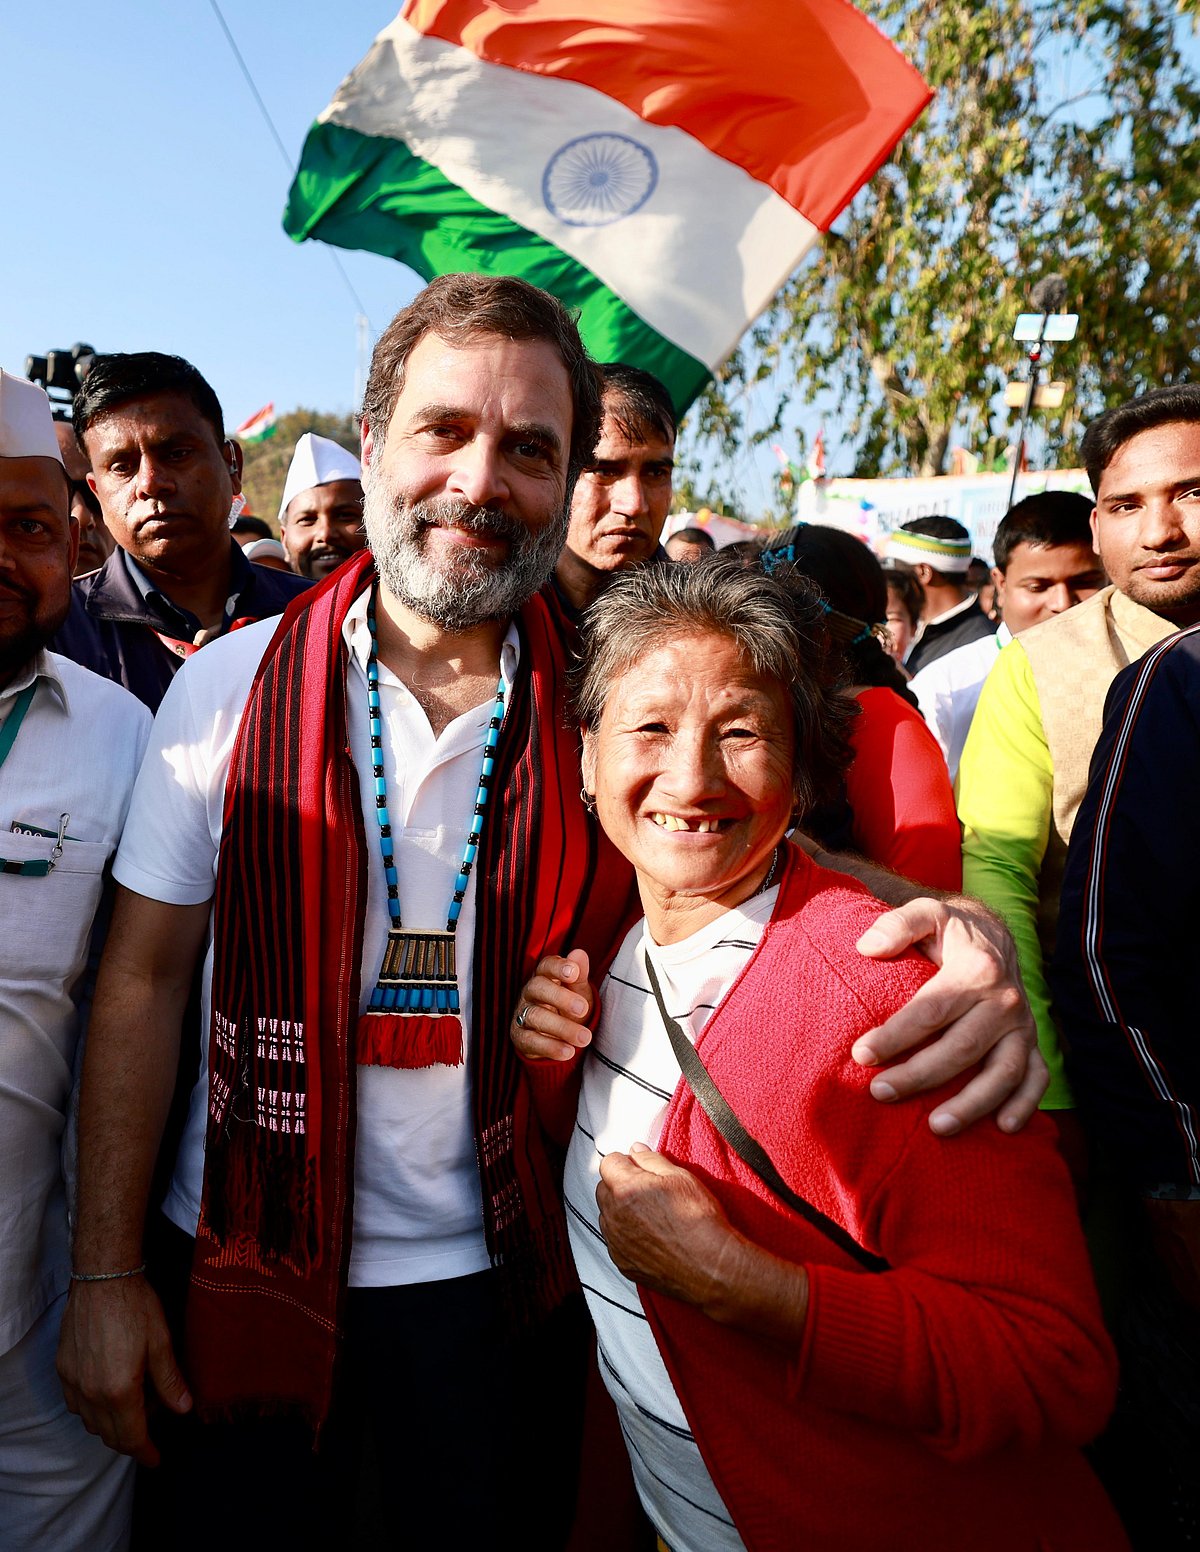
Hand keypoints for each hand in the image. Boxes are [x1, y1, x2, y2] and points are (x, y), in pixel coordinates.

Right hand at [57, 1275, 191, 1466]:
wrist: (102, 1278)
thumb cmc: (136, 1306)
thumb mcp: (162, 1343)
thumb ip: (170, 1381)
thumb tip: (184, 1408)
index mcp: (119, 1391)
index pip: (132, 1437)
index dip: (145, 1453)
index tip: (156, 1459)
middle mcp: (92, 1393)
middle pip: (109, 1435)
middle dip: (131, 1441)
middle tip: (150, 1433)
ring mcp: (73, 1382)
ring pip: (91, 1422)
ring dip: (111, 1426)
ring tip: (134, 1409)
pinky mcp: (63, 1369)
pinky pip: (75, 1405)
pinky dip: (92, 1410)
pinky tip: (108, 1395)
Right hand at [511, 949, 594, 1061]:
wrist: (560, 1037)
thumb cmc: (570, 1008)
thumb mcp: (579, 992)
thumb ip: (579, 975)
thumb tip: (579, 954)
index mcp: (545, 976)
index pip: (546, 965)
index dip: (558, 967)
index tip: (573, 972)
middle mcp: (530, 992)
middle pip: (538, 988)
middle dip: (561, 998)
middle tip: (582, 1009)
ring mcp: (522, 1014)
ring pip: (536, 1016)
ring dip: (562, 1028)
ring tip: (585, 1038)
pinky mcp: (520, 1037)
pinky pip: (532, 1040)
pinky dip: (551, 1047)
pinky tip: (569, 1052)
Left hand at [597, 1144, 740, 1307]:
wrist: (711, 1267)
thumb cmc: (698, 1219)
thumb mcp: (681, 1177)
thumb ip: (651, 1160)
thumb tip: (635, 1149)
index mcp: (625, 1189)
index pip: (608, 1163)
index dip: (626, 1162)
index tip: (641, 1169)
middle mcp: (613, 1216)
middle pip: (603, 1189)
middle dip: (619, 1184)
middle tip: (648, 1191)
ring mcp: (616, 1242)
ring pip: (607, 1216)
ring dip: (620, 1211)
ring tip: (651, 1216)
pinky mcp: (622, 1263)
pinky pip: (615, 1241)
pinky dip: (626, 1235)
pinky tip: (651, 1237)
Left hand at [853, 895, 1046, 1136]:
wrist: (995, 935)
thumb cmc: (951, 930)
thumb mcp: (925, 913)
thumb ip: (897, 924)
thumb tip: (868, 947)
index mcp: (977, 970)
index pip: (931, 1010)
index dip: (895, 1035)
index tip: (861, 1054)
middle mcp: (1005, 1001)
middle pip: (961, 1048)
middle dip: (919, 1075)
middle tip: (879, 1092)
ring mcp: (1023, 1026)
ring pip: (1003, 1072)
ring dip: (973, 1104)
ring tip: (937, 1127)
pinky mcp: (1033, 1043)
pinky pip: (1036, 1078)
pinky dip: (1025, 1104)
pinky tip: (1003, 1129)